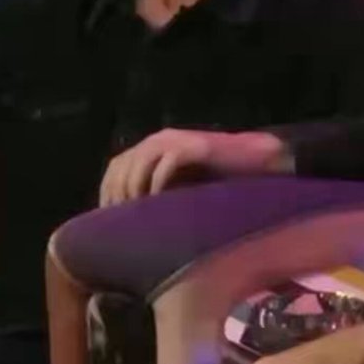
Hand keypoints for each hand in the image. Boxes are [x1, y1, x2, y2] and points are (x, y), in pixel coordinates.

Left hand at [98, 128, 287, 207]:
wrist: (255, 160)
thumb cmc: (218, 178)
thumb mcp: (180, 185)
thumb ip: (158, 192)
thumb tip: (133, 218)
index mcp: (151, 147)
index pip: (116, 167)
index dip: (109, 192)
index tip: (109, 218)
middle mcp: (158, 140)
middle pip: (122, 166)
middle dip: (119, 195)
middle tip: (123, 222)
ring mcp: (175, 141)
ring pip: (139, 166)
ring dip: (136, 192)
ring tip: (139, 216)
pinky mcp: (192, 146)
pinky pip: (165, 166)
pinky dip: (159, 186)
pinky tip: (161, 204)